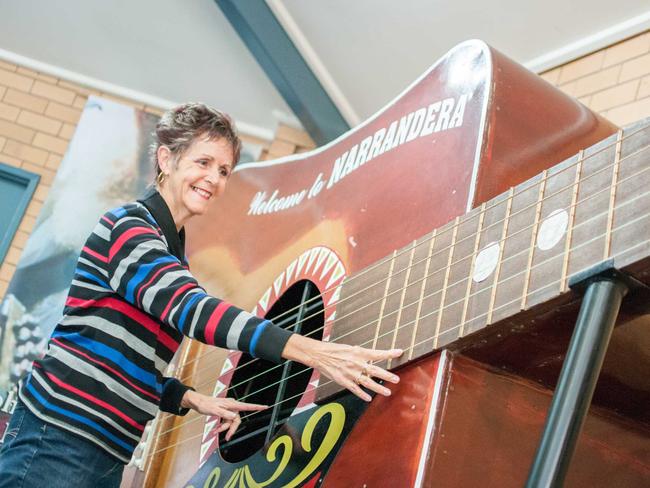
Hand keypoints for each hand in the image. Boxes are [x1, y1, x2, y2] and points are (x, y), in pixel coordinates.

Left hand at [181, 390, 266, 440]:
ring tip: (215, 432)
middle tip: (227, 437)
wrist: (198, 403)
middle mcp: (232, 406)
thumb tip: (235, 417)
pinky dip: (222, 426)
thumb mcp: (214, 410)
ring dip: (224, 428)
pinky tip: (215, 430)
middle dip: (231, 428)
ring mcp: (228, 409)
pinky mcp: (224, 412)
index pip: (246, 406)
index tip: (265, 407)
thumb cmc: (205, 404)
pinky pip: (226, 421)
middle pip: (237, 419)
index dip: (256, 407)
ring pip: (231, 422)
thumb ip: (225, 414)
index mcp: (231, 404)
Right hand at [282, 334, 401, 401]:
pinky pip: (354, 389)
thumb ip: (363, 355)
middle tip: (397, 379)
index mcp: (358, 352)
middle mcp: (355, 362)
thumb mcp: (351, 349)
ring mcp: (350, 373)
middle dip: (386, 375)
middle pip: (374, 370)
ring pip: (366, 382)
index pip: (377, 353)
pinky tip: (369, 398)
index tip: (399, 352)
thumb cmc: (336, 350)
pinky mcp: (343, 380)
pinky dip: (362, 394)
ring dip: (378, 387)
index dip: (388, 353)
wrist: (319, 354)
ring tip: (387, 392)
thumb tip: (375, 358)